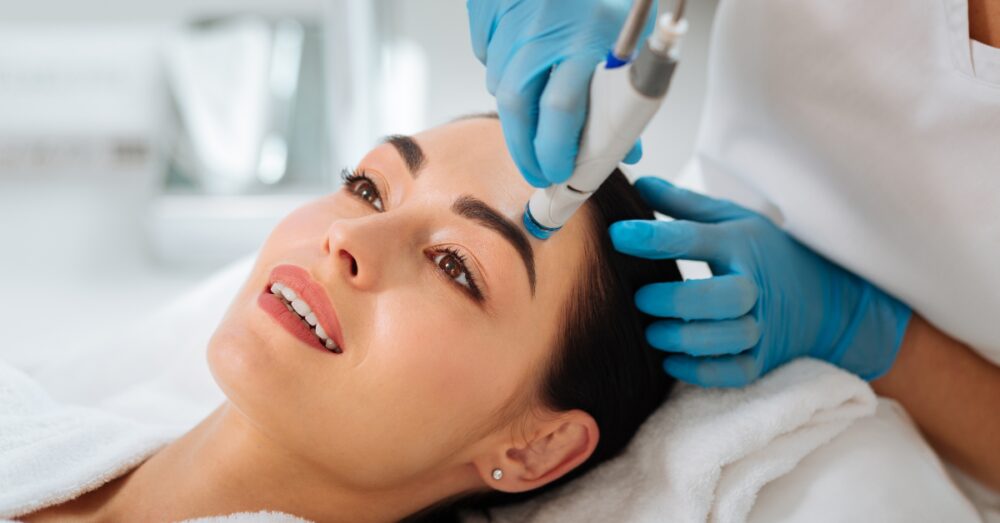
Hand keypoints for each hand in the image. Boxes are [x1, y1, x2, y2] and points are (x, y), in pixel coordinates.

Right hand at [466, 0, 647, 186]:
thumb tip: (626, 146)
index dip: (556, 153)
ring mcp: (509, 24)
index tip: (560, 174)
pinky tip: (522, 63)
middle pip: (518, 110)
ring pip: (500, 85)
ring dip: (517, 111)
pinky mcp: (486, 12)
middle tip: (538, 171)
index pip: (561, 114)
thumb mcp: (629, 35)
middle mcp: (541, 35)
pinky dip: (503, 67)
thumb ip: (625, 91)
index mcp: (584, 41)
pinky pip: (488, 54)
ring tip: (535, 123)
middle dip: (526, 150)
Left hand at [609, 176, 912, 386]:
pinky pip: (732, 373)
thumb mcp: (729, 219)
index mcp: (741, 245)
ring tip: (652, 331)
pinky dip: (700, 371)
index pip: (696, 238)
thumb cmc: (762, 252)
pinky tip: (671, 360)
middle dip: (677, 300)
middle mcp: (755, 287)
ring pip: (728, 338)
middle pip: (724, 297)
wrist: (821, 299)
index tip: (617, 234)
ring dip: (684, 338)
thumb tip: (638, 180)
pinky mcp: (761, 361)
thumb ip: (682, 204)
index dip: (653, 237)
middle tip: (641, 297)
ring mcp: (762, 327)